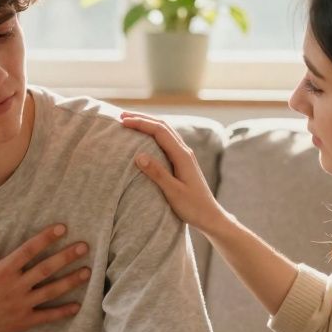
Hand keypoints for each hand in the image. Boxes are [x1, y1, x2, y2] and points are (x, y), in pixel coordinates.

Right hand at [0, 222, 89, 331]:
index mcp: (2, 270)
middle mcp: (15, 286)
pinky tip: (77, 306)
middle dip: (67, 256)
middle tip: (84, 247)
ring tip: (88, 271)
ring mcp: (21, 305)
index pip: (30, 249)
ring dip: (71, 280)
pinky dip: (63, 312)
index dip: (47, 237)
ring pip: (52, 290)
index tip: (63, 228)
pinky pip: (47, 316)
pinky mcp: (22, 322)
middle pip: (47, 268)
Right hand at [121, 112, 228, 233]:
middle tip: (122, 115)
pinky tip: (145, 137)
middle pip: (162, 126)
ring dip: (148, 124)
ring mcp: (184, 156)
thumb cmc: (193, 207)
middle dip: (142, 118)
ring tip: (130, 121)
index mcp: (182, 156)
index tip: (123, 122)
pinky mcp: (182, 162)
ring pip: (165, 132)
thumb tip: (139, 155)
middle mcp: (184, 151)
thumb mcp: (173, 192)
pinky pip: (166, 141)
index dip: (141, 123)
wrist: (210, 216)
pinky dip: (153, 134)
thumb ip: (157, 174)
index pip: (159, 131)